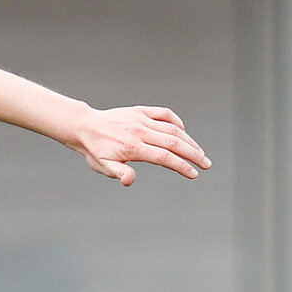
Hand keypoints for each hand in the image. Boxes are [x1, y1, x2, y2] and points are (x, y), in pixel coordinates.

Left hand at [72, 106, 209, 185]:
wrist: (85, 127)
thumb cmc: (95, 150)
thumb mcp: (103, 166)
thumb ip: (119, 173)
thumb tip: (130, 181)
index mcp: (133, 147)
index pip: (164, 157)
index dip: (182, 166)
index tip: (194, 174)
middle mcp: (140, 131)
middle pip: (175, 142)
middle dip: (193, 154)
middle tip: (207, 164)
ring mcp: (142, 119)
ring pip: (173, 128)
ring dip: (189, 141)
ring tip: (200, 153)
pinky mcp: (141, 111)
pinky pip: (164, 114)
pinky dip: (177, 122)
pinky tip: (183, 133)